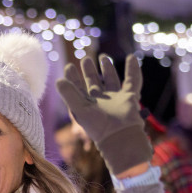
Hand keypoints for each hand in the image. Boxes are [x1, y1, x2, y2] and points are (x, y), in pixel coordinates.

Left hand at [55, 54, 151, 174]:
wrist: (120, 136)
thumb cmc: (98, 126)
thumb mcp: (80, 109)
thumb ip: (69, 94)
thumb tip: (58, 80)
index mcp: (87, 106)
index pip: (77, 89)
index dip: (73, 78)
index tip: (69, 67)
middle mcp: (100, 102)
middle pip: (94, 84)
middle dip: (89, 72)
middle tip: (85, 59)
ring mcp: (115, 100)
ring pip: (111, 81)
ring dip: (108, 69)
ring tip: (103, 57)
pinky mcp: (129, 98)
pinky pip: (132, 81)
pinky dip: (133, 70)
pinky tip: (131, 57)